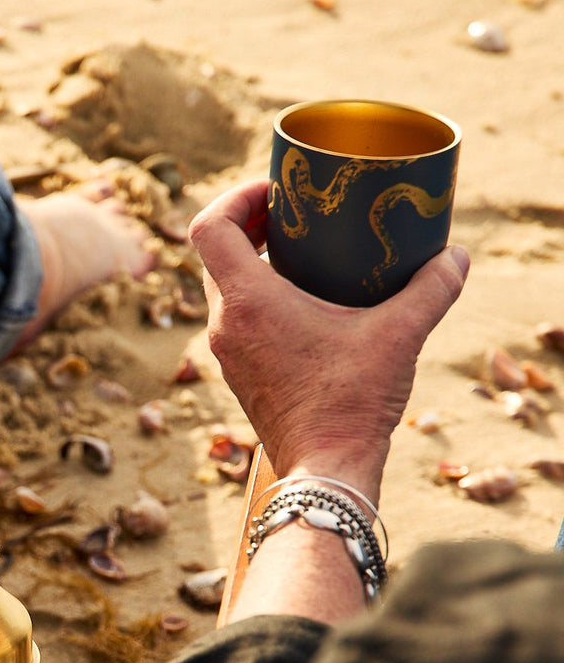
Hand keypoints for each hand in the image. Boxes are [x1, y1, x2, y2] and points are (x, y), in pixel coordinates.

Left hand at [189, 179, 468, 506]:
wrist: (325, 468)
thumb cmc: (350, 402)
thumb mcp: (398, 335)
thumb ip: (431, 288)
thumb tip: (455, 257)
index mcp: (247, 303)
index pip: (207, 228)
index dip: (233, 198)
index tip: (273, 194)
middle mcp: (224, 325)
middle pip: (214, 255)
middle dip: (247, 226)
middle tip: (291, 215)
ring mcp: (226, 354)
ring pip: (224, 289)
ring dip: (252, 264)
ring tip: (299, 254)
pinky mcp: (238, 375)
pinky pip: (236, 321)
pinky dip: (258, 299)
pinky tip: (302, 303)